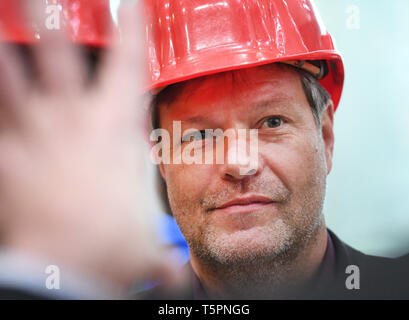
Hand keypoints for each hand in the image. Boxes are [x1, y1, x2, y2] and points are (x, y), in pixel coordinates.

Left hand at [0, 2, 177, 293]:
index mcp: (116, 130)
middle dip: (53, 15)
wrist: (72, 267)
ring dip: (1, 42)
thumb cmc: (112, 245)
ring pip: (10, 74)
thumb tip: (175, 272)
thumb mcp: (146, 241)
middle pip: (60, 52)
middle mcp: (76, 121)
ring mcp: (36, 134)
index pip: (130, 66)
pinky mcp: (4, 156)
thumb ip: (162, 253)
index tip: (129, 2)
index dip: (133, 29)